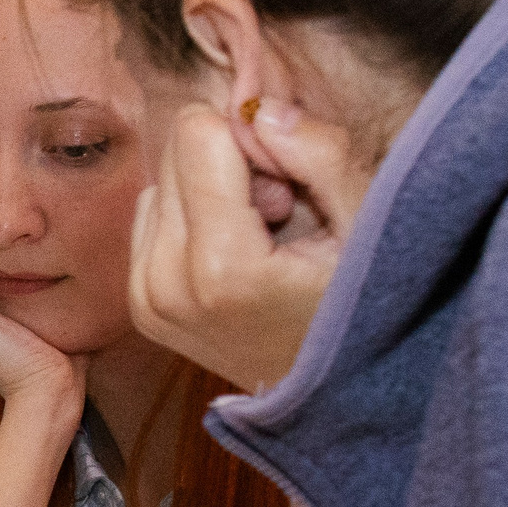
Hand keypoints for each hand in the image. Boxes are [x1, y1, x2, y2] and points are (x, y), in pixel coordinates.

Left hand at [130, 99, 367, 393]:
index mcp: (217, 267)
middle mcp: (163, 284)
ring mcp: (144, 298)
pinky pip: (152, 215)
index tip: (290, 192)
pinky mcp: (138, 304)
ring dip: (214, 195)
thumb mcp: (370, 223)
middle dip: (233, 169)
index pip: (196, 134)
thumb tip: (258, 109)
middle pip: (176, 153)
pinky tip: (240, 258)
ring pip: (162, 180)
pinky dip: (195, 220)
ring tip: (265, 245)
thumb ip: (318, 154)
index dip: (255, 144)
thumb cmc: (362, 309)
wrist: (333, 397)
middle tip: (282, 220)